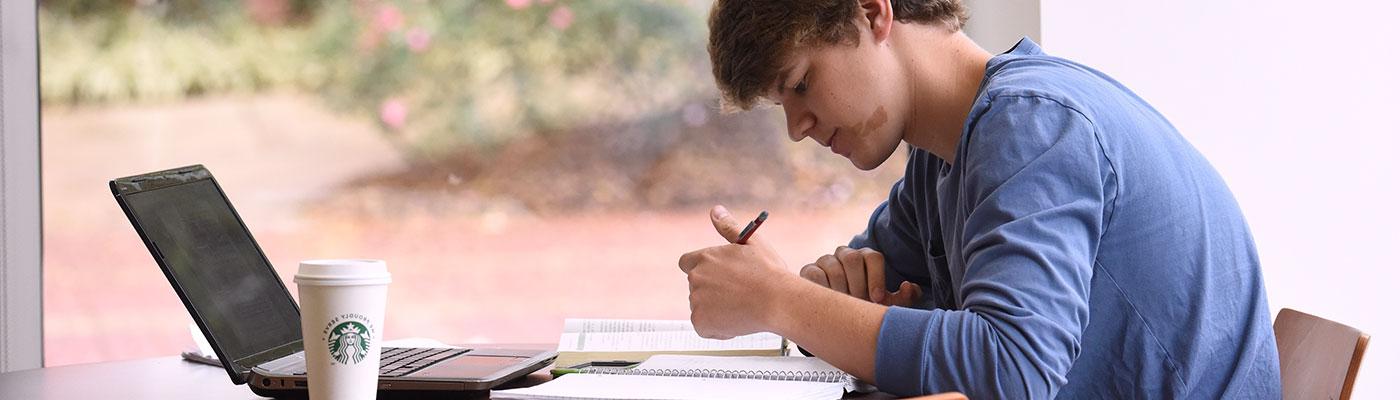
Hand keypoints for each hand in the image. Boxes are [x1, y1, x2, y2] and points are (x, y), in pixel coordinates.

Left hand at [678, 205, 796, 338]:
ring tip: (742, 307)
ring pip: (702, 307)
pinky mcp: (700, 321)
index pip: (686, 263)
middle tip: (738, 295)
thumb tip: (715, 211)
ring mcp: (696, 299)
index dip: (701, 270)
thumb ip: (728, 228)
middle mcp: (697, 277)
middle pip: (696, 287)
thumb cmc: (769, 272)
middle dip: (712, 291)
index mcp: (705, 257)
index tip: (716, 278)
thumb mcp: (750, 243)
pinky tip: (737, 320)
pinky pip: (704, 327)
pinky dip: (717, 328)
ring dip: (716, 310)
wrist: (778, 300)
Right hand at [799, 246, 922, 306]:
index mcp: (866, 259)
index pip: (873, 257)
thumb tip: (908, 287)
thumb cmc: (863, 308)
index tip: (877, 298)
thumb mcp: (884, 306)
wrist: (834, 317)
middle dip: (858, 285)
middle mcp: (846, 255)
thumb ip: (903, 298)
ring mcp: (826, 261)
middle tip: (859, 304)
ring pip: (833, 265)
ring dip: (840, 289)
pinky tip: (828, 302)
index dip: (877, 277)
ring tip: (844, 306)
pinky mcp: (809, 270)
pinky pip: (815, 273)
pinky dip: (823, 288)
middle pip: (853, 258)